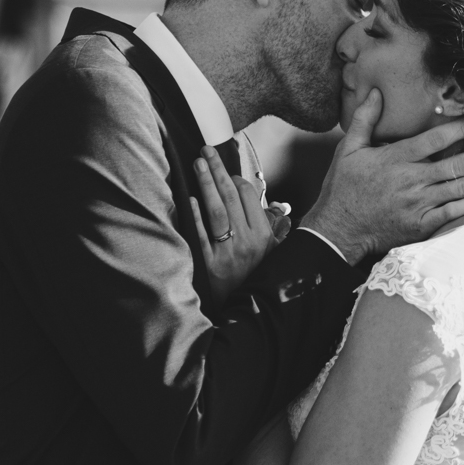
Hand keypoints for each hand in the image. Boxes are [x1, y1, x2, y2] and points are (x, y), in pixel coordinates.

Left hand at [190, 147, 284, 303]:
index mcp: (264, 236)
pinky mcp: (209, 265)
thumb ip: (271, 228)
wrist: (248, 313)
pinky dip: (196, 215)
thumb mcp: (273, 254)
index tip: (227, 173)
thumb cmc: (257, 279)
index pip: (250, 197)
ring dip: (206, 184)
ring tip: (197, 163)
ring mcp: (228, 253)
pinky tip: (190, 198)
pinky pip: (202, 235)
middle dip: (218, 170)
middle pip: (232, 197)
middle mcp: (247, 242)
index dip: (237, 180)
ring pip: (217, 210)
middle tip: (205, 150)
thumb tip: (266, 203)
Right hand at [300, 90, 463, 263]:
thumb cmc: (342, 188)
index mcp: (396, 159)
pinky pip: (452, 212)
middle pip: (458, 165)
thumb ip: (364, 120)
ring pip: (461, 188)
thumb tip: (375, 92)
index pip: (435, 139)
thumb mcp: (347, 149)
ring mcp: (418, 204)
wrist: (337, 230)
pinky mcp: (420, 225)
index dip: (462, 128)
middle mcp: (411, 180)